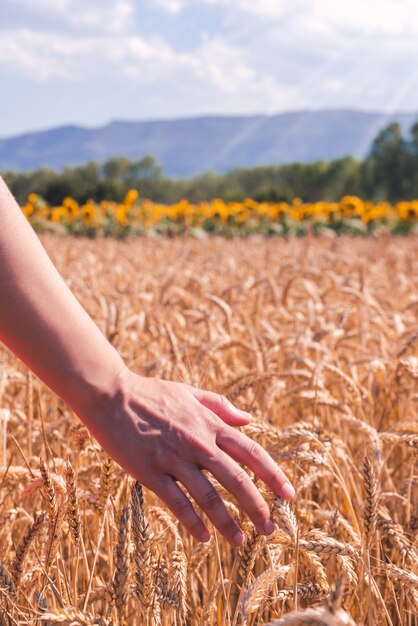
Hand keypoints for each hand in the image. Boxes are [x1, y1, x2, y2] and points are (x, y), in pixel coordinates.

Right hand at [82, 367, 294, 546]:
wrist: (111, 395)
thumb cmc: (151, 393)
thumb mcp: (190, 392)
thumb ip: (221, 406)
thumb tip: (249, 419)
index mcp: (210, 424)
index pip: (251, 453)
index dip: (273, 475)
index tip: (289, 495)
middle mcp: (198, 442)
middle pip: (237, 479)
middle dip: (257, 507)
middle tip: (270, 529)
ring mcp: (174, 458)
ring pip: (209, 497)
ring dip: (228, 522)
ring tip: (240, 541)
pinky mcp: (151, 472)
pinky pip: (177, 502)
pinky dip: (192, 522)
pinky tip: (204, 538)